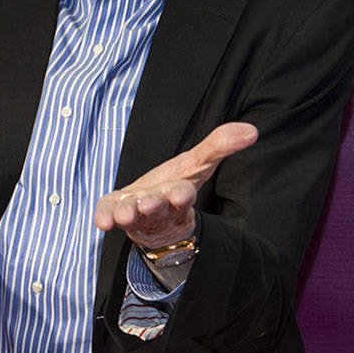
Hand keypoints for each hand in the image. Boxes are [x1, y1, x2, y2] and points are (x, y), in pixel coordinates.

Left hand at [94, 122, 257, 248]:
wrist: (155, 221)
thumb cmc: (175, 188)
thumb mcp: (198, 164)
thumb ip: (219, 146)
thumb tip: (252, 130)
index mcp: (178, 195)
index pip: (182, 195)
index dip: (181, 194)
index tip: (182, 192)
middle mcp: (157, 206)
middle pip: (156, 206)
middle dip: (153, 203)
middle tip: (148, 202)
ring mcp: (135, 212)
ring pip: (133, 214)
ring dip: (129, 213)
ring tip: (125, 213)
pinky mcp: (114, 212)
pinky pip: (108, 216)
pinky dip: (105, 218)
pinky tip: (102, 222)